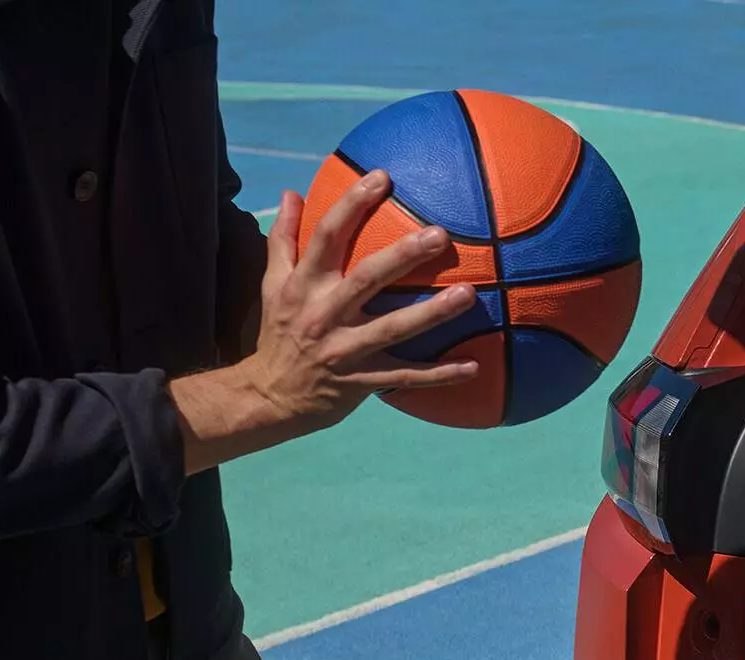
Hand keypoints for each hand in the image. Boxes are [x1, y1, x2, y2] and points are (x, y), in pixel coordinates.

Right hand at [172, 170, 481, 471]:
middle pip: (366, 278)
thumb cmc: (279, 332)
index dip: (352, 204)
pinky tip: (475, 366)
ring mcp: (345, 350)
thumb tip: (291, 193)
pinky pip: (407, 378)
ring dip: (432, 313)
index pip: (326, 236)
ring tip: (470, 294)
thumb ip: (283, 239)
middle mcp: (324, 314)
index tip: (382, 178)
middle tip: (440, 235)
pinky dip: (440, 375)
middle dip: (403, 256)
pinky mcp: (362, 382)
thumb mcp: (272, 285)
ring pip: (393, 328)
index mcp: (303, 285)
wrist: (270, 396)